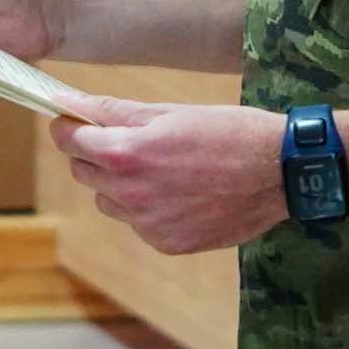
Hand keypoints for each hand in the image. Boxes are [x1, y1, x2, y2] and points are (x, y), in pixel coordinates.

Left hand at [50, 94, 287, 254]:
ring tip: (162, 168)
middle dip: (95, 154)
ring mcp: (148, 224)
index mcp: (126, 154)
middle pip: (83, 173)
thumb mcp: (170, 112)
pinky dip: (148, 208)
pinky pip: (138, 223)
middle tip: (128, 140)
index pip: (69, 142)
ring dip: (120, 184)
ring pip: (109, 201)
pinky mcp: (166, 244)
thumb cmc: (229, 132)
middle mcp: (130, 194)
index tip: (76, 122)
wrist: (280, 173)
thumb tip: (69, 104)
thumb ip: (114, 112)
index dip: (69, 128)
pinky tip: (181, 192)